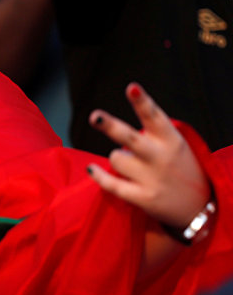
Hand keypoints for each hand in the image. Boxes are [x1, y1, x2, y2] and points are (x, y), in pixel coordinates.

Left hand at [87, 83, 210, 229]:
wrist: (201, 206)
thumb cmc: (179, 167)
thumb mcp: (175, 145)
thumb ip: (152, 133)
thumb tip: (109, 122)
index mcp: (171, 140)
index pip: (154, 116)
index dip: (142, 101)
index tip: (131, 87)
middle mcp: (161, 157)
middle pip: (130, 138)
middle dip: (111, 126)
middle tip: (95, 116)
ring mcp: (152, 178)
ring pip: (116, 158)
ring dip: (118, 159)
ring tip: (134, 167)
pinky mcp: (144, 197)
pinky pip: (112, 184)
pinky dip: (99, 176)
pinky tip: (92, 168)